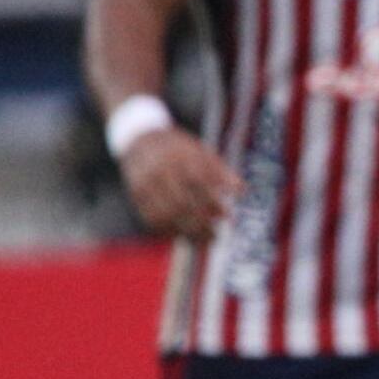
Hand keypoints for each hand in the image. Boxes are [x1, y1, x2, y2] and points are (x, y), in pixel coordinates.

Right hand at [118, 123, 239, 239]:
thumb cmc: (179, 149)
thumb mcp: (201, 150)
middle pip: (181, 201)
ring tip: (206, 239)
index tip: (229, 216)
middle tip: (218, 234)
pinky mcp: (135, 195)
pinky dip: (170, 230)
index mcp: (179, 155)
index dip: (214, 201)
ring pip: (166, 214)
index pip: (198, 181)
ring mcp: (144, 183)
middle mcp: (159, 169)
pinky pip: (152, 218)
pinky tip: (186, 235)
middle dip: (202, 221)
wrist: (139, 139)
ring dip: (187, 230)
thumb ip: (220, 170)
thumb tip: (242, 191)